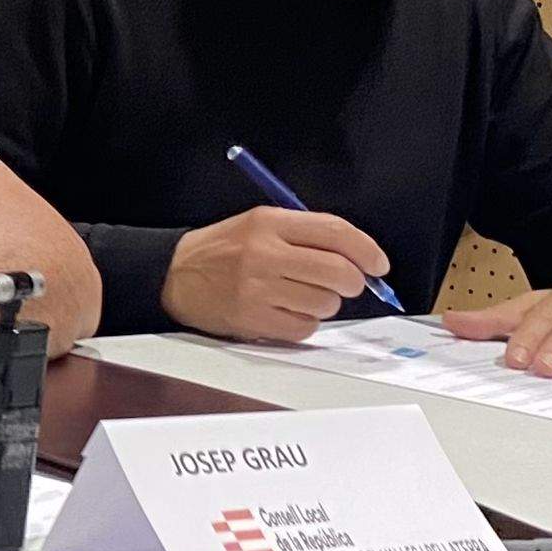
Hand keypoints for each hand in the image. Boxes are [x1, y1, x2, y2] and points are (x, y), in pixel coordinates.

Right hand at [162, 208, 390, 343]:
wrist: (173, 275)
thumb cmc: (223, 250)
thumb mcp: (259, 224)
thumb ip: (307, 234)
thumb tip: (360, 258)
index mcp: (269, 222)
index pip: (335, 232)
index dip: (367, 250)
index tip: (378, 263)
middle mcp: (264, 253)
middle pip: (338, 271)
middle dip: (353, 282)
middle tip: (346, 284)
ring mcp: (258, 289)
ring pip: (325, 303)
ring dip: (324, 303)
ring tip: (300, 295)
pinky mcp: (253, 319)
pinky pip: (305, 328)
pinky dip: (304, 323)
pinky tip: (284, 311)